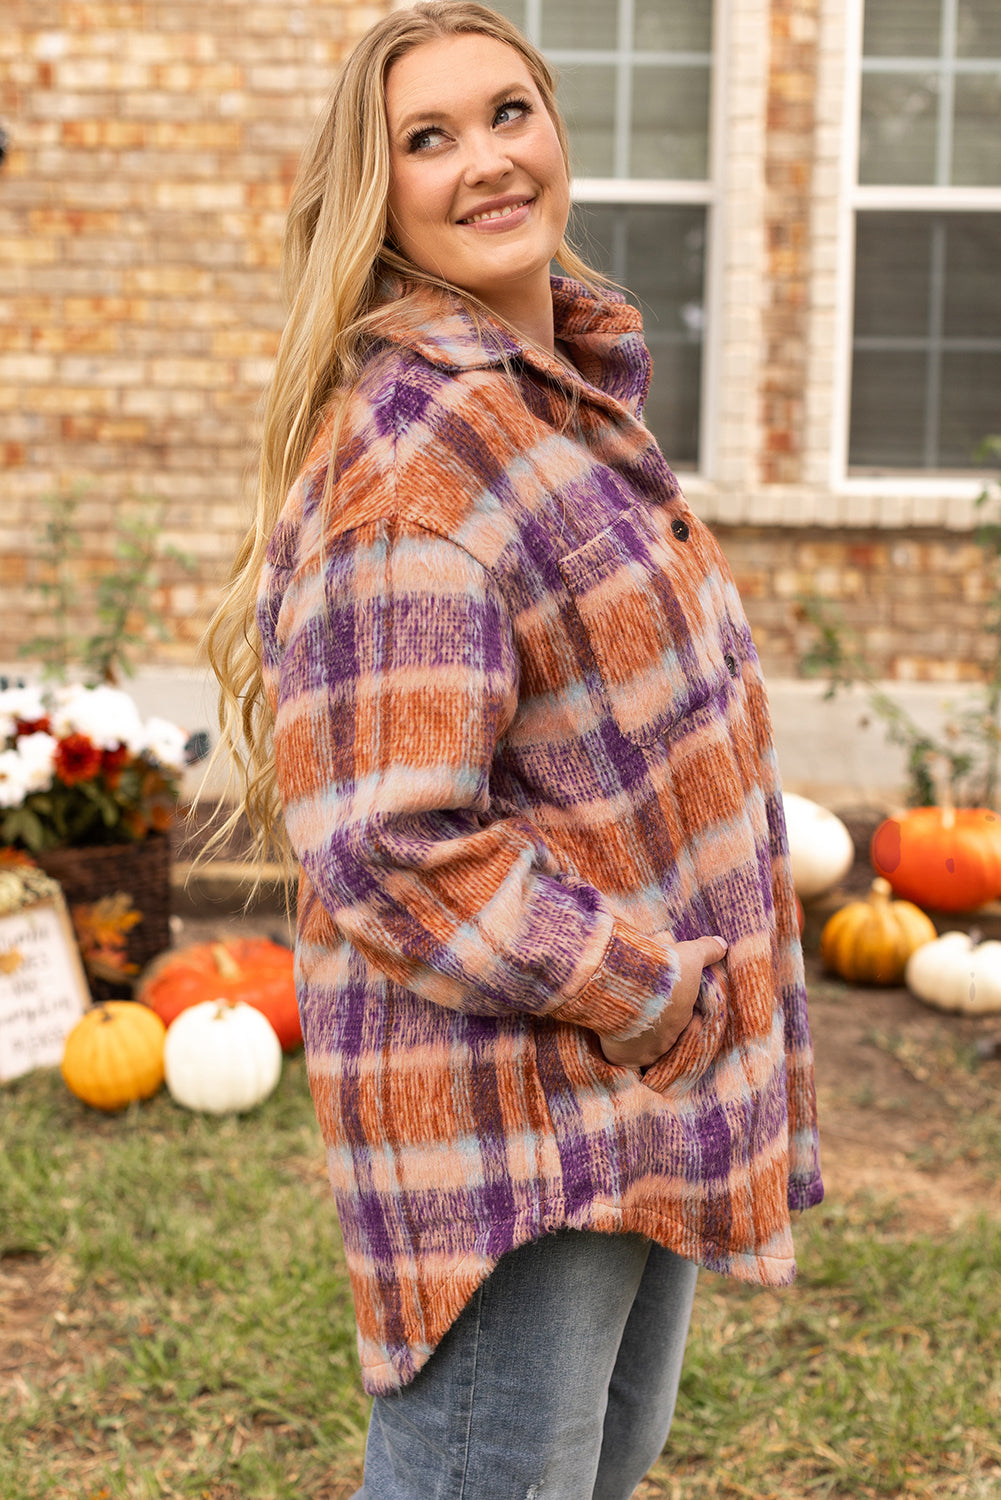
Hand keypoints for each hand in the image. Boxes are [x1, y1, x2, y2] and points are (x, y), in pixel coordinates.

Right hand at [599, 935, 727, 1070]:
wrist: (627, 985)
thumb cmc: (664, 973)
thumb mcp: (690, 955)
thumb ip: (707, 950)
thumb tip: (723, 944)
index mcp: (683, 1018)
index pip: (682, 1020)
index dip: (672, 1010)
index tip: (663, 1000)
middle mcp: (666, 1040)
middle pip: (662, 1037)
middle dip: (654, 1025)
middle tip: (642, 1010)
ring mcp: (643, 1051)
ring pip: (642, 1049)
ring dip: (635, 1037)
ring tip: (623, 1022)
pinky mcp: (621, 1055)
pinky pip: (619, 1056)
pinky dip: (614, 1047)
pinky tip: (608, 1034)